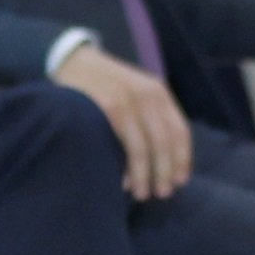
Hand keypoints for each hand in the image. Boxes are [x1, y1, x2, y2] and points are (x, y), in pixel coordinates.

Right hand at [55, 40, 194, 202]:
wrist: (72, 60)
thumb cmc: (103, 85)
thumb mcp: (132, 93)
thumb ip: (149, 117)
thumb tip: (163, 160)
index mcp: (158, 92)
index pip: (180, 131)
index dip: (182, 159)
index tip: (180, 182)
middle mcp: (148, 94)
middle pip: (166, 141)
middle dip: (166, 171)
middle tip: (163, 194)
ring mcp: (129, 99)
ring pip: (147, 147)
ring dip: (147, 175)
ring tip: (143, 194)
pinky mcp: (110, 106)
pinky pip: (127, 144)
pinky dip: (129, 167)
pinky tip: (125, 182)